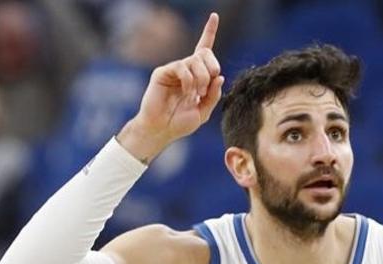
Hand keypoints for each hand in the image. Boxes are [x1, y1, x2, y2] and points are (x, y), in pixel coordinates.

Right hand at [120, 12, 223, 158]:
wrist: (162, 130)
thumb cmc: (180, 122)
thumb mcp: (204, 111)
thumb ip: (214, 95)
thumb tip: (220, 77)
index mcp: (197, 75)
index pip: (204, 49)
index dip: (209, 32)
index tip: (214, 16)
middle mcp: (186, 69)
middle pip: (205, 54)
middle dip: (212, 68)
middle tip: (207, 87)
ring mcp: (174, 69)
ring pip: (196, 61)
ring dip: (201, 79)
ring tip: (195, 95)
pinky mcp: (163, 72)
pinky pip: (182, 68)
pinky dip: (189, 81)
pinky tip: (187, 93)